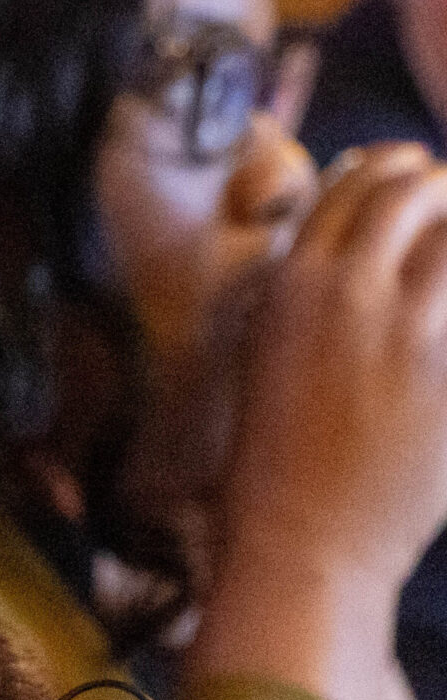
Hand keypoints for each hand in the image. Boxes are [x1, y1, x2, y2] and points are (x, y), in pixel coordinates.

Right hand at [192, 142, 446, 699]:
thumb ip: (309, 281)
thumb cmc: (278, 444)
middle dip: (442, 183)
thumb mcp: (270, 342)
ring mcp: (409, 334)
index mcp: (294, 281)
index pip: (353, 183)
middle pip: (412, 196)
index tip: (413, 168)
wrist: (306, 533)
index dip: (391, 166)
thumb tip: (357, 228)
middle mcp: (350, 293)